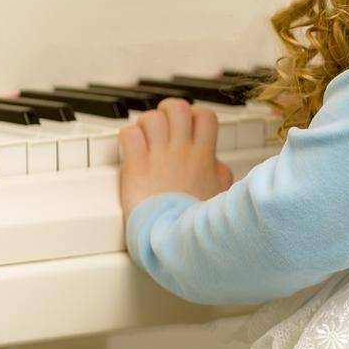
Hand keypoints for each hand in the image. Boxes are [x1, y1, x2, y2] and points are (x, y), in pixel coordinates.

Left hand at [119, 98, 235, 229]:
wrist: (174, 240)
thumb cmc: (195, 224)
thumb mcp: (221, 197)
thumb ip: (220, 175)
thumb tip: (216, 165)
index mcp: (203, 156)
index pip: (204, 115)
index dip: (193, 115)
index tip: (186, 126)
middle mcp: (181, 151)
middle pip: (176, 107)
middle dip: (167, 112)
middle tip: (161, 127)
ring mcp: (158, 157)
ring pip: (151, 118)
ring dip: (145, 125)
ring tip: (143, 140)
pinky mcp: (135, 167)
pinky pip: (128, 135)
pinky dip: (127, 138)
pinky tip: (130, 150)